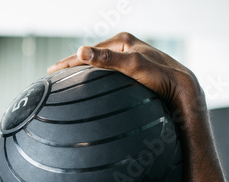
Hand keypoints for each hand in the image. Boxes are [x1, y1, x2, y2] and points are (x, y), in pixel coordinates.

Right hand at [47, 32, 204, 114]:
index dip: (67, 62)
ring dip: (83, 73)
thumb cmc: (160, 77)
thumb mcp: (132, 65)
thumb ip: (107, 59)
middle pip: (91, 57)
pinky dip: (95, 79)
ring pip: (99, 66)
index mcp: (122, 41)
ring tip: (68, 81)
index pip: (87, 52)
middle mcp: (125, 47)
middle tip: (54, 76)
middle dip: (72, 66)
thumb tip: (81, 51)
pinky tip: (91, 87)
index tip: (50, 71)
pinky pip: (107, 74)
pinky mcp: (134, 72)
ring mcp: (129, 59)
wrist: (182, 90)